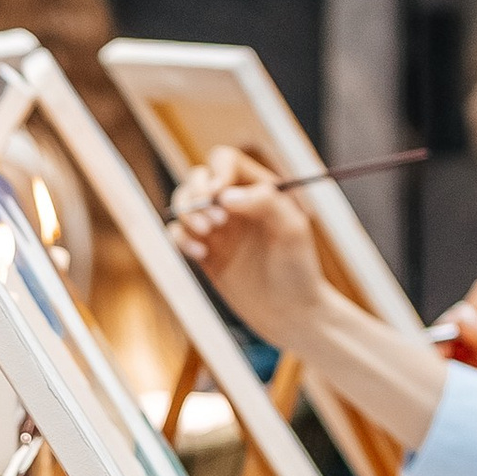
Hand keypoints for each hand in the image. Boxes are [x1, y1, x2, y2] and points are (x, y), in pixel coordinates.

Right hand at [170, 147, 329, 349]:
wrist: (291, 314)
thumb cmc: (299, 270)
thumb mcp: (292, 231)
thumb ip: (265, 202)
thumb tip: (224, 195)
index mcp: (259, 189)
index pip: (226, 161)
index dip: (217, 173)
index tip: (218, 197)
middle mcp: (235, 203)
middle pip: (198, 177)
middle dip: (197, 195)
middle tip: (215, 223)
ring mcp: (218, 227)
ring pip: (183, 202)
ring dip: (186, 213)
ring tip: (206, 236)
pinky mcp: (205, 251)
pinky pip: (177, 232)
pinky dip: (179, 238)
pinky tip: (199, 254)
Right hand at [440, 275, 476, 390]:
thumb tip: (463, 314)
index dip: (472, 307)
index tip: (461, 331)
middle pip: (461, 310)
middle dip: (450, 331)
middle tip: (442, 355)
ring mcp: (473, 342)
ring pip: (445, 329)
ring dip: (439, 347)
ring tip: (442, 368)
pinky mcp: (456, 357)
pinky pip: (436, 347)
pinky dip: (433, 358)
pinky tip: (438, 373)